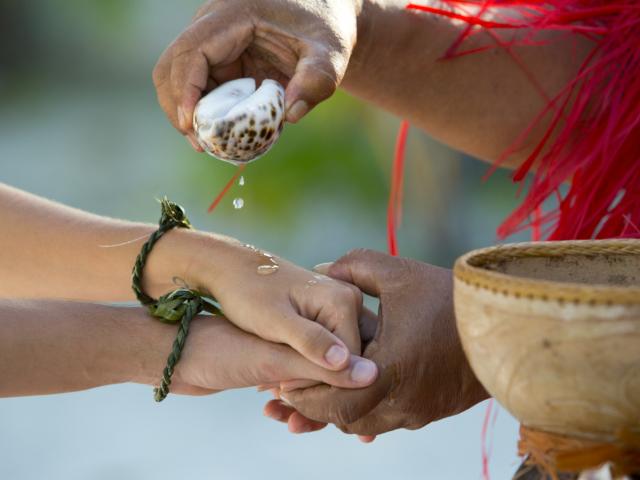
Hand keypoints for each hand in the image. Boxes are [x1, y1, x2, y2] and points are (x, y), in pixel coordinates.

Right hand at [153, 0, 361, 148]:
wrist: (324, 16)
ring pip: (179, 80)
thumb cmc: (326, 28)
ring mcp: (213, 43)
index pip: (192, 51)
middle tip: (200, 143)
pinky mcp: (219, 61)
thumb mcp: (330, 52)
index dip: (185, 88)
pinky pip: (200, 89)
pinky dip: (205, 113)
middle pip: (172, 66)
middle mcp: (213, 25)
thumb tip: (290, 115)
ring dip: (188, 113)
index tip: (191, 123)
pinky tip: (223, 134)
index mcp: (233, 15)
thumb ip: (317, 80)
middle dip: (178, 106)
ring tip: (210, 145)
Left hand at [166, 231, 375, 384]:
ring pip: (339, 358)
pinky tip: (279, 377)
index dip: (322, 384)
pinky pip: (329, 350)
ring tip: (272, 386)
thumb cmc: (247, 293)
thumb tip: (359, 370)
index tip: (283, 391)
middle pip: (350, 360)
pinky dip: (307, 368)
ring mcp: (340, 307)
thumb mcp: (275, 323)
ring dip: (311, 379)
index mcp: (343, 301)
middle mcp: (349, 301)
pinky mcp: (328, 314)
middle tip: (276, 393)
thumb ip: (313, 344)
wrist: (229, 269)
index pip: (353, 362)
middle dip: (318, 383)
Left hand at [265, 249, 487, 436]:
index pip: (334, 398)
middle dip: (316, 407)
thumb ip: (355, 266)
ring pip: (365, 425)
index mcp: (391, 368)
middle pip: (345, 420)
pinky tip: (355, 390)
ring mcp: (420, 410)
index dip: (305, 392)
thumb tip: (321, 269)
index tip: (284, 380)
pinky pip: (388, 421)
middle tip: (293, 392)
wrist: (508, 324)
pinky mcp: (432, 411)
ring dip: (340, 411)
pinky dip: (366, 411)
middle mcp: (404, 400)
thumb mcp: (399, 273)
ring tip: (319, 392)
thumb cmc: (450, 297)